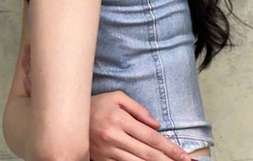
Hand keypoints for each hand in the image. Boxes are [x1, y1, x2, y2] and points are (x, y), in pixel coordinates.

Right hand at [21, 45, 196, 160]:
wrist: (65, 117)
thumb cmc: (94, 104)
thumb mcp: (116, 97)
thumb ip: (137, 109)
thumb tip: (157, 125)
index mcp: (120, 119)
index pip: (152, 138)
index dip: (171, 149)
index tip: (186, 157)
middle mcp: (115, 137)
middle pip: (148, 155)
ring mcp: (108, 152)